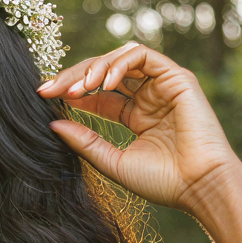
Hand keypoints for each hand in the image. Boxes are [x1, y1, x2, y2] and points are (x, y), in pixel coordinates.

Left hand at [37, 43, 240, 208]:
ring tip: (77, 89)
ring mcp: (163, 85)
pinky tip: (102, 84)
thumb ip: (85, 142)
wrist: (199, 187)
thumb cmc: (163, 182)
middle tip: (50, 88)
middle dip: (74, 76)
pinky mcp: (177, 77)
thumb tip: (52, 124)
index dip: (69, 91)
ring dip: (94, 68)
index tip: (42, 97)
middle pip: (104, 72)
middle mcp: (148, 97)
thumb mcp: (113, 162)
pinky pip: (142, 55)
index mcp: (135, 116)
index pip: (96, 93)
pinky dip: (118, 64)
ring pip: (121, 58)